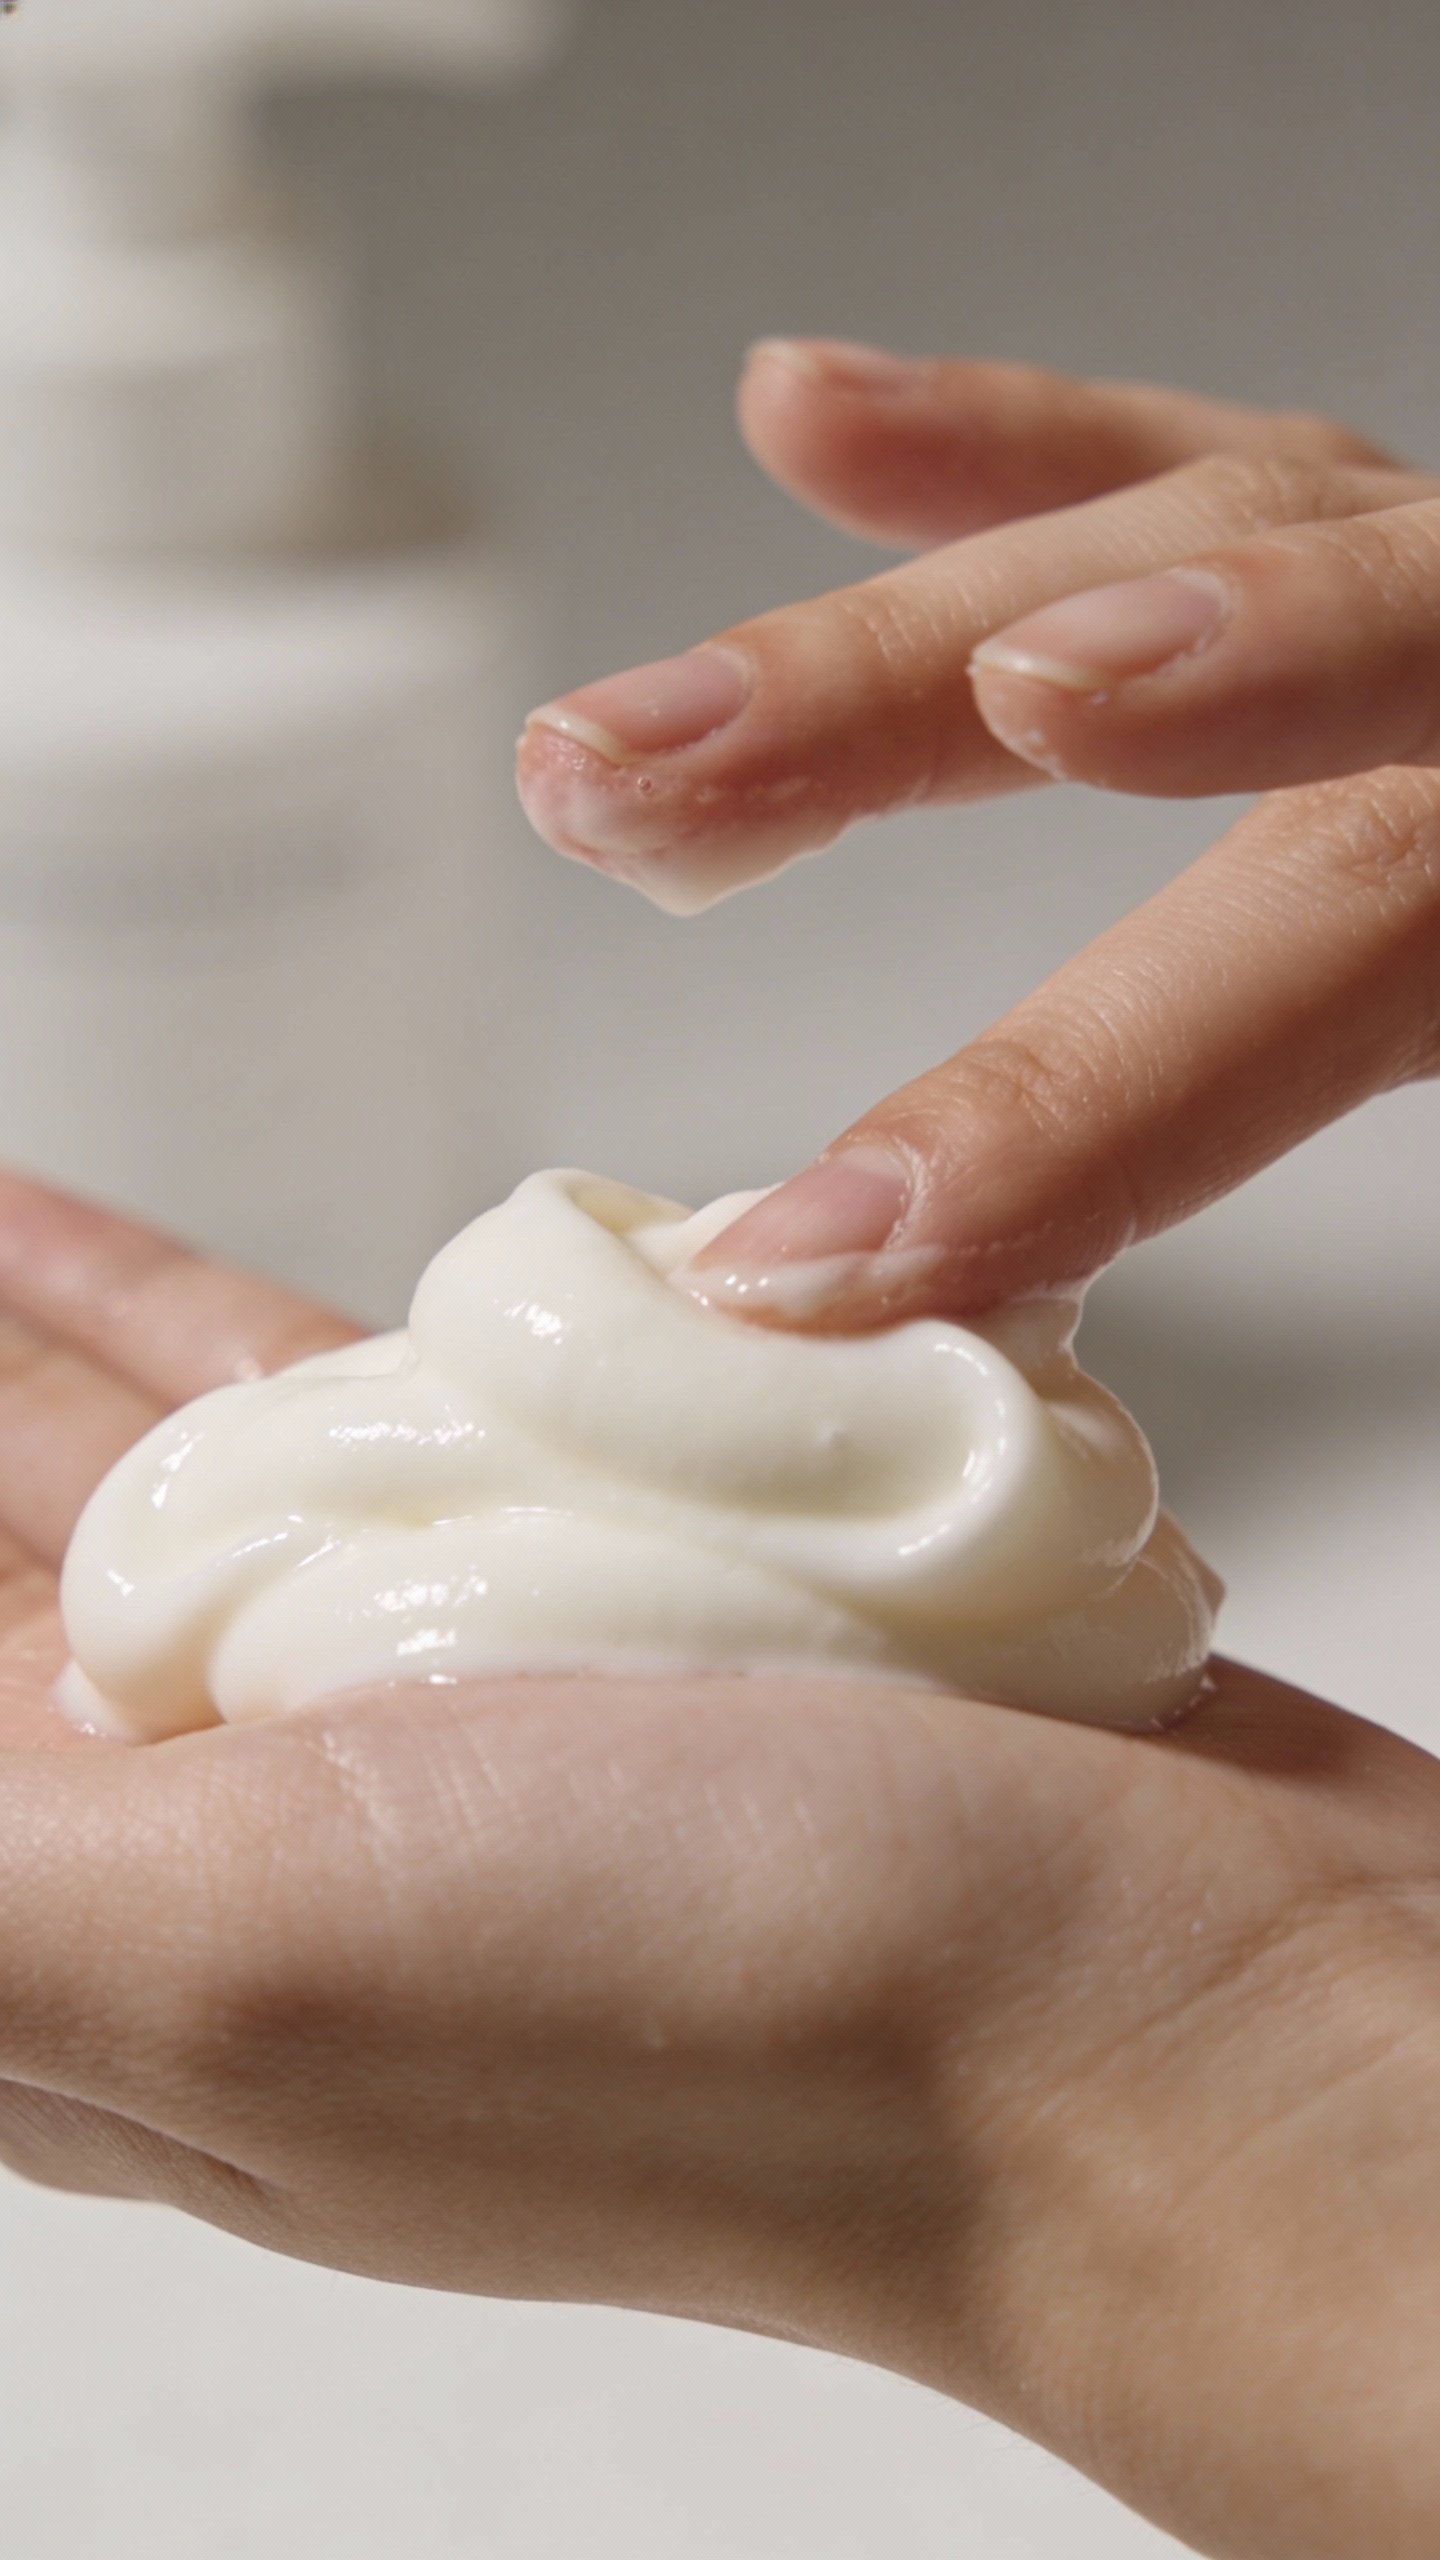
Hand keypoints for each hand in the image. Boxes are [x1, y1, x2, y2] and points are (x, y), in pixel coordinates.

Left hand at [2, 1176, 1439, 2556]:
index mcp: (119, 1933)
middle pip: (11, 1556)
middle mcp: (271, 1831)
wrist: (1170, 2030)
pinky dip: (315, 1327)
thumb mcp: (222, 1969)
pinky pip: (421, 1423)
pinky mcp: (625, 1607)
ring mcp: (457, 1707)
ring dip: (59, 1331)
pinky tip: (233, 1253)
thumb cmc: (733, 2024)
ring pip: (195, 1472)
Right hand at [517, 343, 1438, 1325]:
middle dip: (908, 728)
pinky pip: (1197, 442)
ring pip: (1191, 516)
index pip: (1320, 958)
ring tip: (644, 719)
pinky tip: (801, 425)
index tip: (829, 1245)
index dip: (1068, 1110)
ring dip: (879, 619)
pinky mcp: (1378, 517)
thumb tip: (1034, 1355)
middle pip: (1227, 647)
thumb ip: (1308, 1106)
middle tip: (655, 818)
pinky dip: (998, 445)